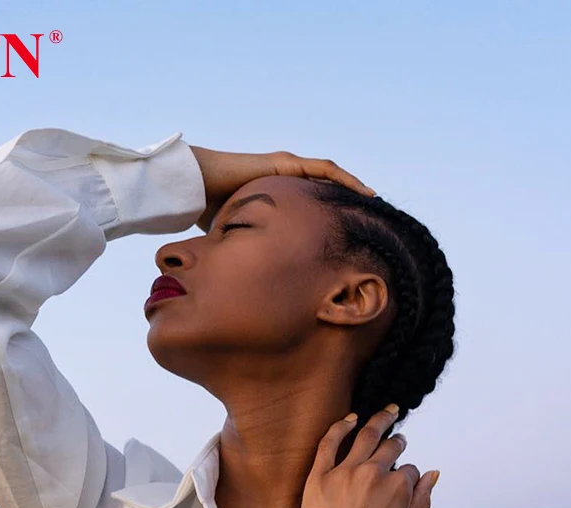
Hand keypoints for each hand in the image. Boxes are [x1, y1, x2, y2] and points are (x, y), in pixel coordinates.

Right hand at [187, 144, 375, 232]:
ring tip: (375, 202)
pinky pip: (324, 170)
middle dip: (347, 202)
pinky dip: (345, 179)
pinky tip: (364, 191)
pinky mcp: (287, 163)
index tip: (348, 232)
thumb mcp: (238, 236)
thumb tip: (254, 281)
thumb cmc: (208, 211)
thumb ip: (249, 247)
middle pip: (324, 189)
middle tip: (370, 219)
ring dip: (353, 189)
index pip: (310, 204)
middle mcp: (285, 178)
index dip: (330, 215)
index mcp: (276, 194)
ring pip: (330, 177)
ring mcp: (287, 167)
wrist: (195, 186)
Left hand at [298, 406, 439, 507]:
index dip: (409, 476)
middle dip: (397, 443)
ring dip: (378, 422)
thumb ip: (423, 500)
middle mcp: (373, 474)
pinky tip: (350, 419)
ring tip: (386, 414)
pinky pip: (329, 443)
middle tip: (398, 440)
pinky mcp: (319, 477)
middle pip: (390, 449)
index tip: (404, 482)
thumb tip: (433, 474)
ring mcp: (345, 473)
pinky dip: (340, 427)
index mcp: (398, 487)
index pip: (409, 470)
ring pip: (365, 437)